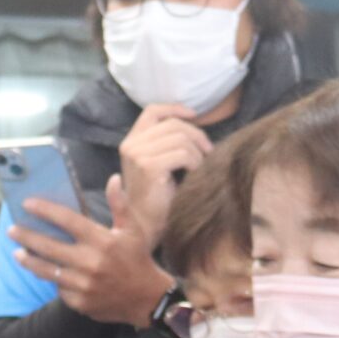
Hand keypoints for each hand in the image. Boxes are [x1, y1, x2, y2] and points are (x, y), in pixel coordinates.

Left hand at [11, 177, 174, 329]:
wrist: (147, 299)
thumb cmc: (137, 259)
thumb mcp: (132, 230)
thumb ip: (119, 204)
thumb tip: (112, 179)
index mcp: (102, 241)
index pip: (67, 220)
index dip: (45, 210)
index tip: (27, 204)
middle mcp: (90, 262)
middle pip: (49, 246)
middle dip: (26, 237)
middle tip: (12, 230)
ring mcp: (83, 285)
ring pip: (47, 271)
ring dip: (29, 261)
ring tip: (18, 254)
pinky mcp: (80, 303)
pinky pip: (59, 289)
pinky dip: (53, 280)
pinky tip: (46, 273)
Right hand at [117, 105, 214, 239]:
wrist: (145, 228)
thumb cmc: (157, 199)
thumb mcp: (158, 164)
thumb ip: (166, 142)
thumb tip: (194, 121)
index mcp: (131, 142)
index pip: (153, 111)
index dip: (175, 109)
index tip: (194, 115)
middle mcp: (131, 145)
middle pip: (173, 125)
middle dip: (197, 136)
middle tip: (208, 153)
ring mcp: (137, 155)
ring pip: (181, 138)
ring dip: (197, 153)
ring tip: (199, 169)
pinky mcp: (148, 166)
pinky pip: (183, 154)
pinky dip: (195, 163)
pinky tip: (194, 175)